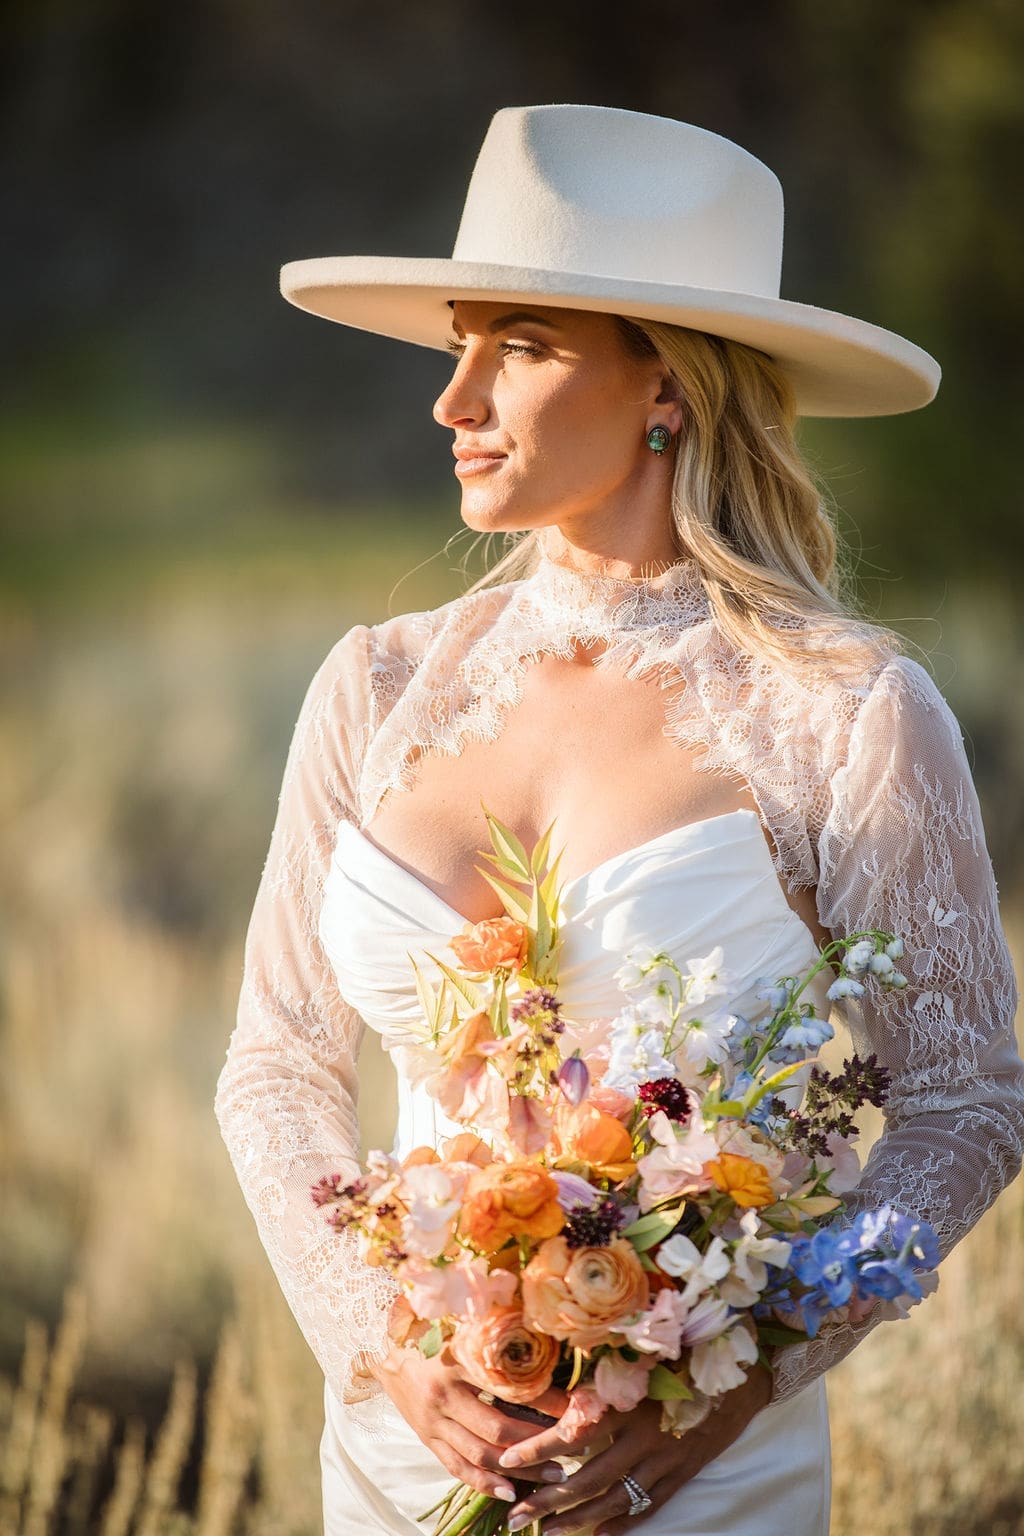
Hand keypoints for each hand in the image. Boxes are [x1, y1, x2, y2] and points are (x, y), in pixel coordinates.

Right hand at [367, 1341, 572, 1503]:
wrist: (382, 1344)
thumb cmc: (430, 1329)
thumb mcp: (463, 1328)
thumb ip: (497, 1342)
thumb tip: (546, 1355)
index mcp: (457, 1361)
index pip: (509, 1387)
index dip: (545, 1400)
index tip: (576, 1408)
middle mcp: (444, 1395)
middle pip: (496, 1429)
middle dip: (537, 1443)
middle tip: (572, 1449)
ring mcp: (433, 1421)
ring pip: (479, 1455)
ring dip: (518, 1469)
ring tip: (553, 1475)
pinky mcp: (426, 1438)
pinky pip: (456, 1467)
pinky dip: (483, 1483)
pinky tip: (510, 1492)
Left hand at [497, 1363, 773, 1534]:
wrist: (740, 1373)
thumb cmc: (683, 1353)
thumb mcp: (640, 1357)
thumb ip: (602, 1373)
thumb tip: (555, 1381)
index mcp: (626, 1402)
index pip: (572, 1433)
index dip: (537, 1448)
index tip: (505, 1459)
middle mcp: (642, 1436)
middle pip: (587, 1479)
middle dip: (548, 1500)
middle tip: (516, 1516)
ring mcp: (664, 1460)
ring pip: (614, 1500)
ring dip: (578, 1520)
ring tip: (548, 1533)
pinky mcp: (683, 1472)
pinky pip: (648, 1506)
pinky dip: (622, 1524)